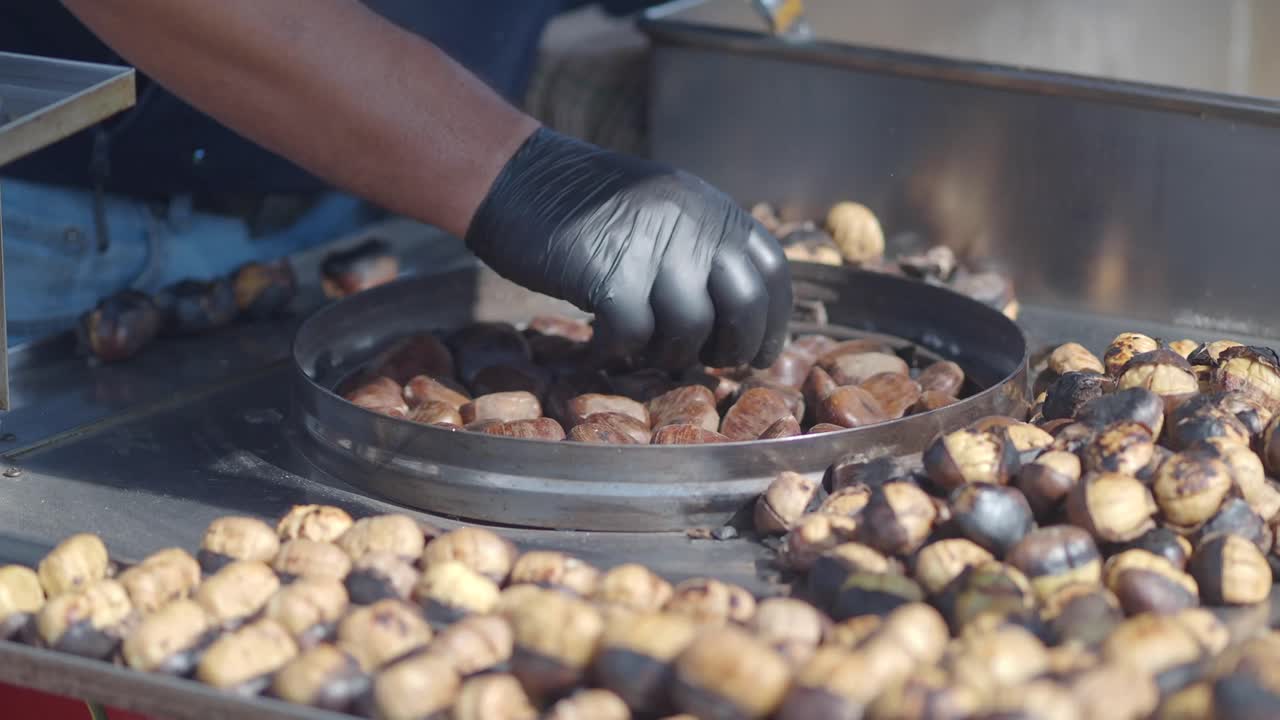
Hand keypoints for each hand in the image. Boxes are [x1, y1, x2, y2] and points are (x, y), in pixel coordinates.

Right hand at [466, 127, 791, 369]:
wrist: (515, 177)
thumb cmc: (588, 205)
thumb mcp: (663, 210)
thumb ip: (703, 249)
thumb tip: (740, 320)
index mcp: (711, 208)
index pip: (771, 271)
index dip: (773, 322)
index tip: (758, 354)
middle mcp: (692, 223)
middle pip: (744, 305)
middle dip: (733, 348)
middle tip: (709, 364)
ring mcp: (652, 247)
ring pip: (690, 329)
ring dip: (669, 355)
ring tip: (642, 350)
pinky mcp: (609, 275)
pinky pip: (633, 337)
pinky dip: (617, 353)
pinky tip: (601, 347)